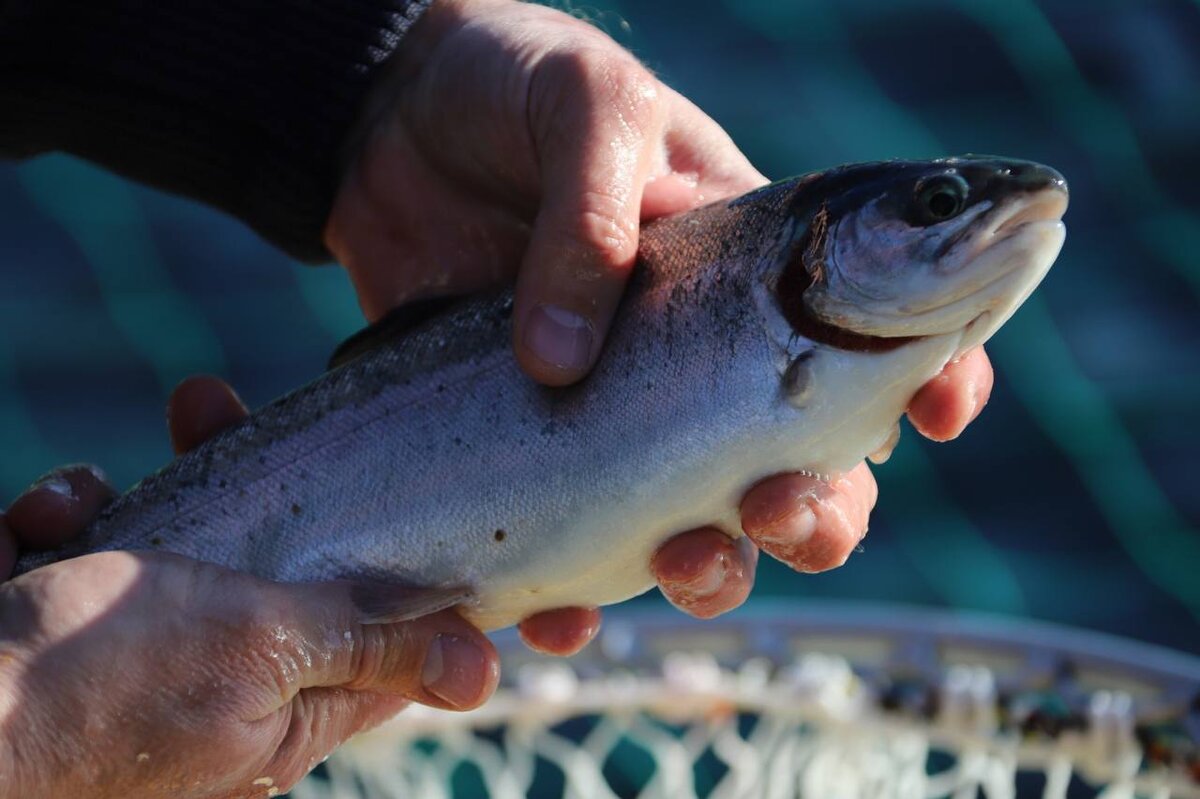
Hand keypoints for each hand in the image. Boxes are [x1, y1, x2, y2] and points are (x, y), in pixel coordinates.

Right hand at [0, 409, 498, 797]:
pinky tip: (26, 537)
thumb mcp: (258, 650)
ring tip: (78, 507)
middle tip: (209, 406)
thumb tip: (481, 673)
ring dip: (127, 502)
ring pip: (171, 545)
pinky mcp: (69, 634)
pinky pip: (89, 555)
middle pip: (270, 563)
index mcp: (281, 716)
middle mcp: (219, 695)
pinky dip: (58, 529)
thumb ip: (364, 644)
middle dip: (240, 480)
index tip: (402, 488)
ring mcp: (138, 664)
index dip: (396, 568)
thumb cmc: (93, 692)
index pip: (376, 641)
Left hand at [321, 0, 996, 652]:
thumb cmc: (514, 87)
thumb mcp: (582, 109)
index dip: (930, 372)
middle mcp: (696, 358)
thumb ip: (593, 215)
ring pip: (695, 524)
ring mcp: (612, 411)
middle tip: (779, 507)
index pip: (870, 328)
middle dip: (815, 510)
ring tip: (687, 564)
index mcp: (747, 267)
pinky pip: (562, 542)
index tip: (939, 407)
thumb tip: (562, 361)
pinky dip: (568, 596)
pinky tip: (561, 615)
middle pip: (794, 463)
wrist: (389, 119)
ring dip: (711, 570)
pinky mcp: (526, 443)